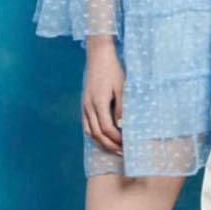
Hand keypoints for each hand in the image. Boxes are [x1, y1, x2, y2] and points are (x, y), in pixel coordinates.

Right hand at [83, 36, 123, 154]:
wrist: (98, 57)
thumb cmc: (113, 70)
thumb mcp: (121, 87)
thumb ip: (121, 107)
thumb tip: (122, 124)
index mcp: (99, 102)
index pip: (106, 128)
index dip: (116, 139)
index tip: (126, 143)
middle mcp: (88, 106)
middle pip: (97, 133)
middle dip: (109, 145)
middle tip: (121, 152)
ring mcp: (84, 105)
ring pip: (89, 131)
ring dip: (101, 142)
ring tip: (112, 147)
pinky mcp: (84, 103)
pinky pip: (86, 124)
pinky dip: (93, 134)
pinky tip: (102, 137)